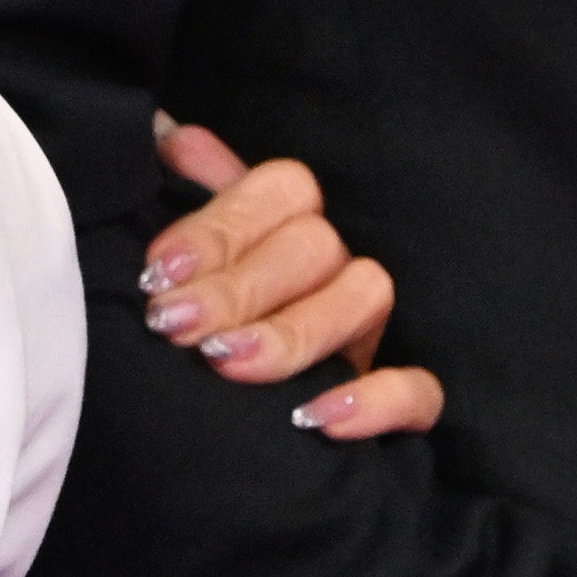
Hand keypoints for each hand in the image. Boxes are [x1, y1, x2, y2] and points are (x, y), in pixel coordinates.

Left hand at [140, 115, 441, 442]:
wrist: (220, 439)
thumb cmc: (203, 328)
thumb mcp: (185, 262)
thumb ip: (186, 195)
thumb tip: (167, 137)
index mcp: (291, 223)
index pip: (282, 189)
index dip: (220, 225)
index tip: (157, 270)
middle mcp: (336, 266)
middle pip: (312, 245)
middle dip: (236, 285)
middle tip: (172, 322)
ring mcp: (373, 331)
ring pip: (367, 296)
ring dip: (293, 332)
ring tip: (225, 361)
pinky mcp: (404, 399)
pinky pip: (419, 390)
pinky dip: (379, 401)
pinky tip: (317, 419)